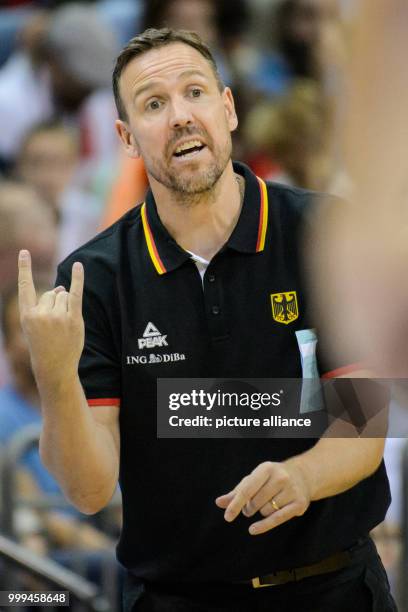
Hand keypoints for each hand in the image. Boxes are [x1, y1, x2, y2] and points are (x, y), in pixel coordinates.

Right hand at [18, 250, 84, 388]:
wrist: (54, 367)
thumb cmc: (44, 345)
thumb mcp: (36, 326)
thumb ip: (45, 305)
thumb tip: (60, 287)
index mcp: (27, 315)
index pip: (25, 287)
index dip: (25, 268)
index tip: (24, 251)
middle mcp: (41, 314)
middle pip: (50, 293)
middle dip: (54, 305)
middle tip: (53, 327)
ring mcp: (58, 316)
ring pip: (63, 296)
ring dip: (65, 306)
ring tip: (62, 326)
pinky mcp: (73, 318)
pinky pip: (76, 293)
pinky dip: (78, 279)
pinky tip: (79, 266)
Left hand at [215, 459, 310, 534]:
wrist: (303, 475)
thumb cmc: (271, 478)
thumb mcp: (254, 479)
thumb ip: (237, 492)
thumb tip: (219, 502)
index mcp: (266, 468)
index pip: (247, 489)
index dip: (236, 504)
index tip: (227, 516)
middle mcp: (280, 477)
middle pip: (256, 502)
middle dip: (250, 508)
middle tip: (252, 506)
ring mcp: (291, 490)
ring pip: (266, 511)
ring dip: (262, 512)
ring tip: (267, 504)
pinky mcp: (299, 504)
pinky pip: (277, 519)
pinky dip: (264, 526)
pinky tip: (252, 530)